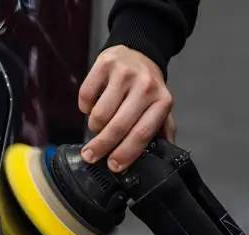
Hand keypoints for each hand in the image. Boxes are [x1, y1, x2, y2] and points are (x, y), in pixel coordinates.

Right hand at [78, 45, 173, 172]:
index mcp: (162, 102)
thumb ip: (161, 134)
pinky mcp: (105, 63)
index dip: (125, 153)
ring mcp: (125, 73)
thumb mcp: (160, 110)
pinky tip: (93, 106)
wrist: (138, 54)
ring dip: (94, 126)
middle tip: (91, 156)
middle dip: (101, 147)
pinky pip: (86, 96)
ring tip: (98, 125)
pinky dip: (85, 107)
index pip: (142, 134)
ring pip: (100, 114)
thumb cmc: (146, 90)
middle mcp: (146, 86)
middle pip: (118, 126)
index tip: (113, 166)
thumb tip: (162, 162)